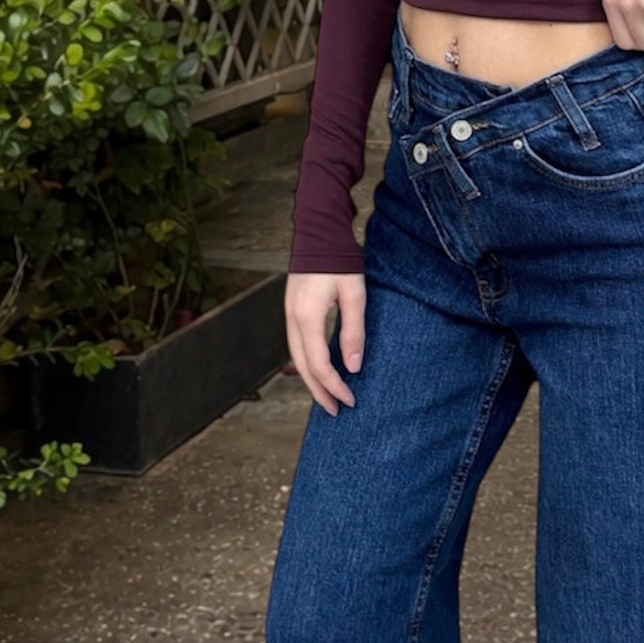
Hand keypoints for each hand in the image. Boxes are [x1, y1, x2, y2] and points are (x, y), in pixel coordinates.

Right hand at [286, 271, 364, 414]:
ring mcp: (289, 314)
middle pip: (302, 367)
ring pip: (296, 357)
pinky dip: (307, 363)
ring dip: (311, 379)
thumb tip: (353, 367)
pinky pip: (297, 345)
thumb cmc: (339, 260)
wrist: (318, 232)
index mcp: (307, 318)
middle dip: (319, 391)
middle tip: (335, 411)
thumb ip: (353, 332)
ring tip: (327, 396)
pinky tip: (319, 370)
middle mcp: (292, 320)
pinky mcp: (292, 310)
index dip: (334, 386)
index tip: (350, 400)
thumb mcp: (354, 295)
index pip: (319, 364)